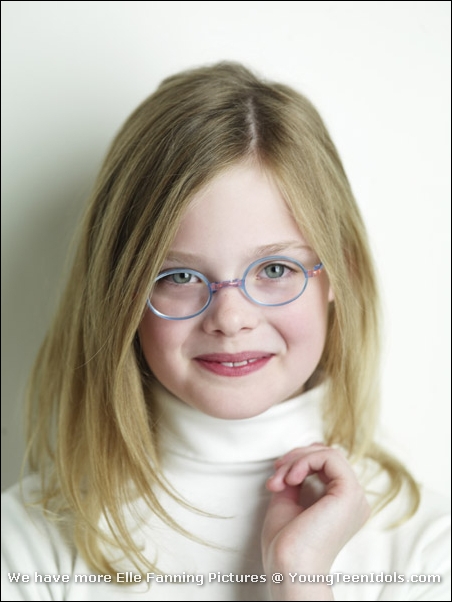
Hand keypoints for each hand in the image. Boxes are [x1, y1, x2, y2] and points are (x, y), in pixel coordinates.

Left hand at [262, 444, 369, 599]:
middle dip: (295, 458)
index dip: (299, 461)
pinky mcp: (349, 492)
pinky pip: (330, 457)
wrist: (289, 568)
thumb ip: (294, 479)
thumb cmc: (286, 544)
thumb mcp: (288, 501)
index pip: (326, 464)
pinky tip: (291, 478)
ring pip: (328, 453)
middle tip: (275, 476)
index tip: (275, 475)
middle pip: (327, 455)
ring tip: (280, 480)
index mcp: (342, 503)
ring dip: (297, 460)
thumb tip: (292, 459)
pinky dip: (305, 461)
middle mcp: (354, 499)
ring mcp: (354, 496)